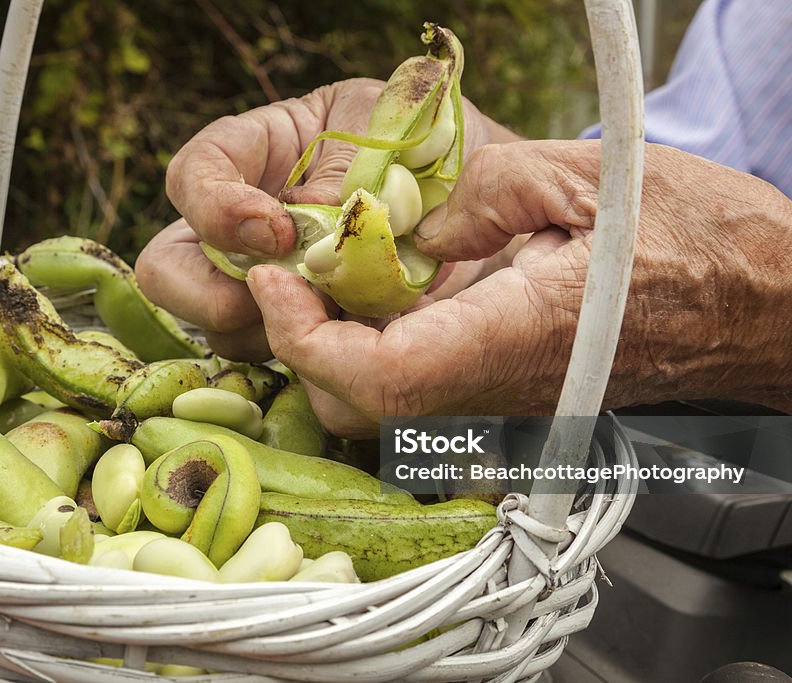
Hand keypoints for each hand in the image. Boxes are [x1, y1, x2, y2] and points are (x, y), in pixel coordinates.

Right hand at [136, 79, 504, 359]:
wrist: (477, 203)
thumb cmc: (431, 148)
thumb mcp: (390, 133)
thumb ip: (340, 170)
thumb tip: (305, 232)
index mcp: (258, 154)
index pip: (191, 176)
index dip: (215, 209)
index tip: (275, 231)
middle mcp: (245, 227)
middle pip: (169, 270)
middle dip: (207, 293)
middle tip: (271, 296)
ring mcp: (266, 286)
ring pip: (219, 327)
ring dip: (266, 330)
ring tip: (336, 315)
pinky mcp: (303, 335)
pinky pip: (277, 363)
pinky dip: (310, 364)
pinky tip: (356, 347)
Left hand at [245, 140, 791, 436]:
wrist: (764, 303)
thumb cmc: (697, 238)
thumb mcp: (581, 176)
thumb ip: (473, 197)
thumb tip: (397, 233)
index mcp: (519, 336)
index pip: (380, 378)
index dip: (307, 338)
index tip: (276, 282)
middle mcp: (503, 391)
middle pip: (359, 409)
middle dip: (300, 345)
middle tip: (284, 277)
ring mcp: (505, 406)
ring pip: (378, 416)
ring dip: (328, 353)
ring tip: (316, 284)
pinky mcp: (509, 402)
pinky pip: (415, 400)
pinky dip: (369, 357)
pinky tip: (370, 303)